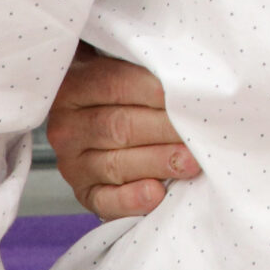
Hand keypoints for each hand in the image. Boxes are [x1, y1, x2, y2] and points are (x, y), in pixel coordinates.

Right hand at [47, 43, 195, 220]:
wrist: (95, 120)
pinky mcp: (83, 193)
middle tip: (201, 132)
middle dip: (165, 130)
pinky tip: (157, 194)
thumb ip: (146, 70)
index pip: (116, 85)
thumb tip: (189, 79)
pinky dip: (132, 199)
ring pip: (116, 164)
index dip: (157, 91)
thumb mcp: (122, 68)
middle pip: (119, 126)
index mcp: (74, 86)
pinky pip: (105, 200)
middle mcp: (67, 126)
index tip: (190, 95)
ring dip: (158, 163)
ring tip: (191, 162)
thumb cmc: (122, 90)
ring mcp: (71, 163)